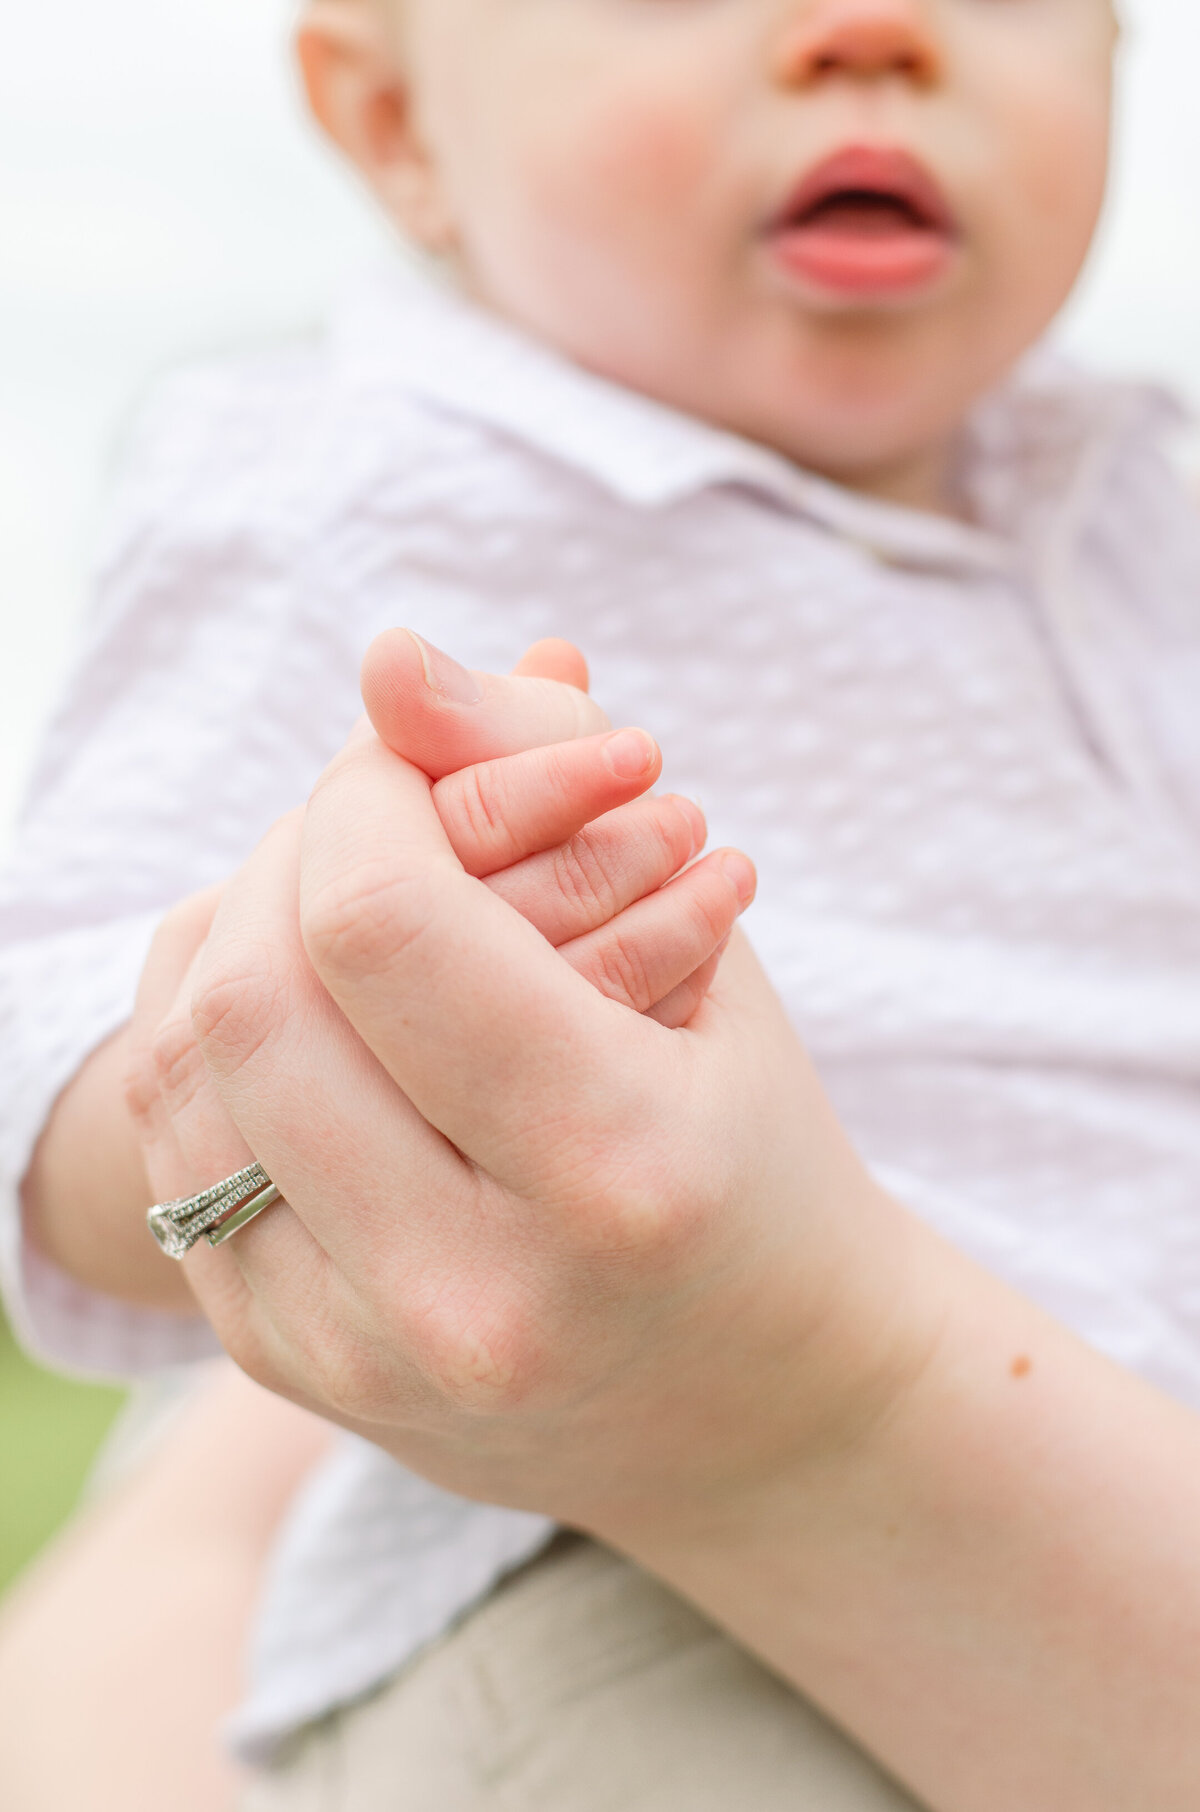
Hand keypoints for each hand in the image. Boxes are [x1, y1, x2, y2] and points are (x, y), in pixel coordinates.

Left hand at [28, 636, 744, 1309]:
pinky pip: (172, 1152)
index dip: (367, 791)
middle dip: (293, 852)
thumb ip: (543, 778)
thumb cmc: (751, 1151)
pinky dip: (211, 1033)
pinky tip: (302, 1003)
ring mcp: (359, 1355)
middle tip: (378, 829)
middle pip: (251, 994)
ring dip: (237, 932)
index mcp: (614, 1171)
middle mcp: (468, 1293)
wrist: (760, 1406)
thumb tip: (385, 659)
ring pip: (178, 1068)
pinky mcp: (287, 1371)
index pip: (379, 919)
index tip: (419, 767)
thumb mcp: (703, 948)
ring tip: (345, 908)